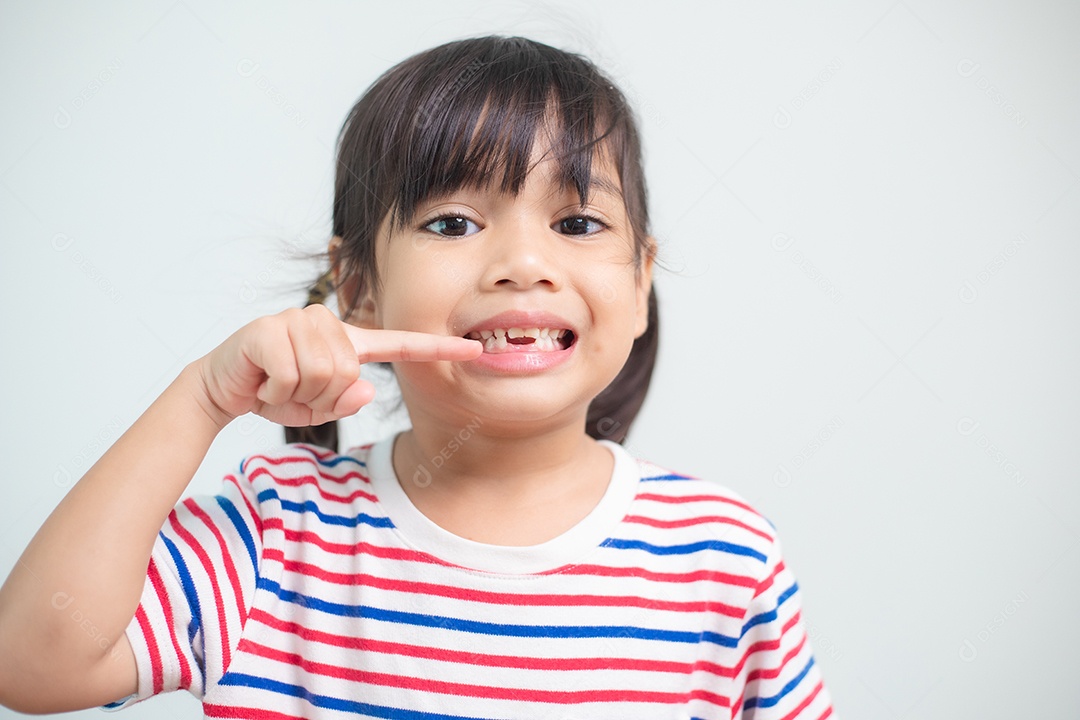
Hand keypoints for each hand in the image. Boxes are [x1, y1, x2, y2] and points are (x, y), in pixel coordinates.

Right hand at [192, 304, 481, 427]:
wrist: (222, 389)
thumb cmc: (276, 392)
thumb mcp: (318, 408)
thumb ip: (346, 402)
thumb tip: (362, 387)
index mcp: (347, 341)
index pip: (399, 345)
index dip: (437, 350)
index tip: (475, 350)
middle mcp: (327, 323)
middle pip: (350, 373)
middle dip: (320, 397)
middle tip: (293, 391)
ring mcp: (297, 320)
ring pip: (324, 374)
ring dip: (296, 394)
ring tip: (277, 383)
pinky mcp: (268, 329)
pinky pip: (292, 375)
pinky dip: (275, 390)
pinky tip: (261, 379)